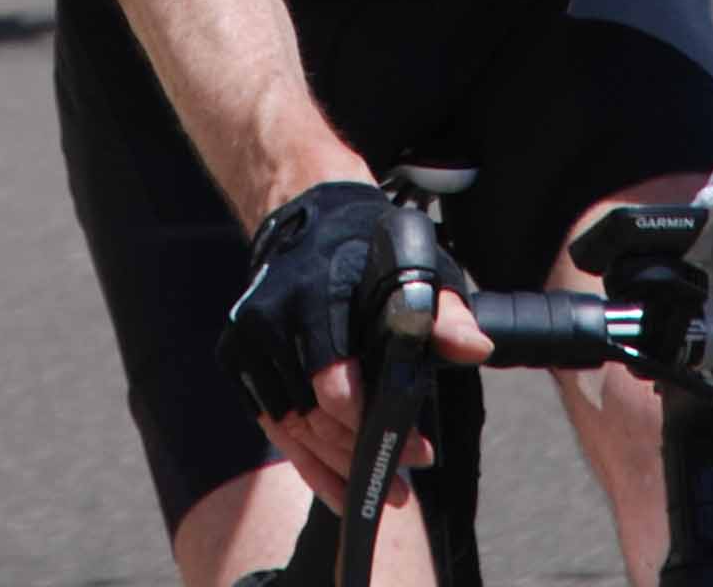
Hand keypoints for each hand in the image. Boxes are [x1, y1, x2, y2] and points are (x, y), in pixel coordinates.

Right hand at [222, 180, 492, 516]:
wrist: (303, 218)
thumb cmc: (367, 248)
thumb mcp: (414, 266)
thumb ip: (443, 310)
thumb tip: (476, 348)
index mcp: (315, 290)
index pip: (332, 380)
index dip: (373, 424)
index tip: (421, 452)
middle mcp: (273, 315)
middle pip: (314, 416)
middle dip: (363, 458)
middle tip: (405, 485)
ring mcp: (248, 338)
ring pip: (292, 430)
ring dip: (338, 470)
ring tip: (384, 494)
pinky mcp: (236, 356)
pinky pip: (272, 427)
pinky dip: (307, 464)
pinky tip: (341, 489)